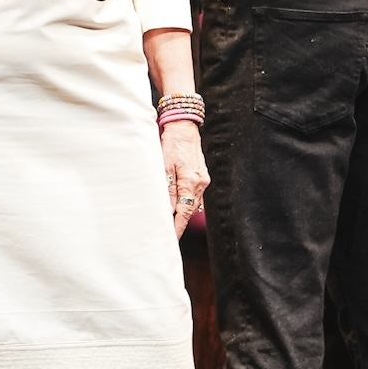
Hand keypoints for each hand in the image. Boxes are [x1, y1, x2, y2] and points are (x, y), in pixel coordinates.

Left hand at [162, 119, 208, 237]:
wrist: (184, 129)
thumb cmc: (172, 145)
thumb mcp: (165, 167)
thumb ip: (167, 190)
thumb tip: (167, 211)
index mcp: (191, 182)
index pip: (184, 213)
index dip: (177, 228)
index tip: (170, 239)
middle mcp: (200, 184)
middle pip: (189, 210)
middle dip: (179, 224)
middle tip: (167, 236)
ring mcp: (203, 181)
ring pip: (192, 203)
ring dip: (182, 213)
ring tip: (169, 223)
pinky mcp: (202, 177)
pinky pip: (194, 195)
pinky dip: (185, 202)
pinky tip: (177, 206)